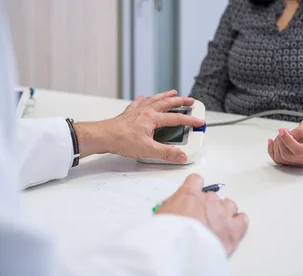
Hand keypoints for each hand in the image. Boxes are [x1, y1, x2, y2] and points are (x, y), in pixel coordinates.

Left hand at [75, 90, 204, 161]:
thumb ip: (166, 153)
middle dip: (180, 101)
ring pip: (154, 100)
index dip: (190, 120)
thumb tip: (181, 155)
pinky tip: (143, 97)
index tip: (199, 122)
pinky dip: (143, 99)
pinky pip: (138, 103)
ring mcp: (136, 111)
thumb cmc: (121, 141)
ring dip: (165, 96)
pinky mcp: (128, 114)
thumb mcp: (148, 149)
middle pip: (167, 103)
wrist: (103, 136)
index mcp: (152, 118)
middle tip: (190, 100)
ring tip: (172, 93)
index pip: (176, 118)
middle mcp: (145, 111)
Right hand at [155, 174, 248, 255]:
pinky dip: (238, 222)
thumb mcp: (160, 215)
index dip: (194, 188)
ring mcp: (223, 215)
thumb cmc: (167, 234)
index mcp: (189, 194)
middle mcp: (208, 201)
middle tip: (199, 218)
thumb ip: (171, 207)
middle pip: (212, 196)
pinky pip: (242, 220)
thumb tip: (175, 210)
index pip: (196, 181)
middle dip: (207, 206)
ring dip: (224, 212)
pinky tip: (232, 227)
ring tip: (216, 223)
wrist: (180, 251)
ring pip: (229, 205)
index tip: (193, 195)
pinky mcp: (232, 232)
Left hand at [267, 117, 302, 166]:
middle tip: (285, 130)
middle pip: (286, 155)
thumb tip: (288, 136)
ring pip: (280, 157)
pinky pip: (277, 159)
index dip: (287, 140)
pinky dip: (272, 149)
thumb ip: (300, 130)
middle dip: (281, 140)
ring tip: (283, 134)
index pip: (299, 151)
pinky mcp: (291, 162)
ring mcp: (299, 163)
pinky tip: (272, 141)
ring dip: (277, 144)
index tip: (282, 130)